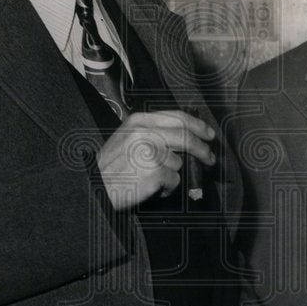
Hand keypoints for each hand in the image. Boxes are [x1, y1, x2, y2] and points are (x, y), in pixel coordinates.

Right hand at [96, 110, 215, 209]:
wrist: (96, 187)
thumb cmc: (111, 168)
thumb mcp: (127, 139)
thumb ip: (152, 133)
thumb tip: (184, 137)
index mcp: (138, 121)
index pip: (177, 117)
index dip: (197, 125)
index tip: (208, 133)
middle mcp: (146, 132)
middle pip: (186, 137)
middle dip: (203, 149)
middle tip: (210, 158)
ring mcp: (151, 151)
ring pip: (180, 163)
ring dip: (173, 174)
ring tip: (153, 178)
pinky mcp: (155, 171)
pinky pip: (174, 180)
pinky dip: (167, 188)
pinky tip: (151, 187)